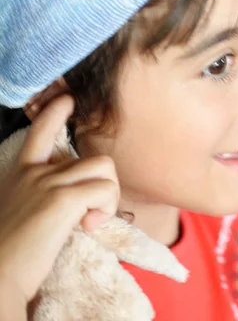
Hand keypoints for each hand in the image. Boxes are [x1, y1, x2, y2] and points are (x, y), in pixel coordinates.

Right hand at [0, 96, 119, 303]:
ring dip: (109, 196)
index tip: (67, 100)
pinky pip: (105, 190)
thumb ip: (46, 196)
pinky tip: (88, 227)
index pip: (40, 133)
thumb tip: (81, 199)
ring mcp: (47, 182)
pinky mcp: (61, 198)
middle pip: (95, 159)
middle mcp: (34, 172)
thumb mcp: (25, 212)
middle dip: (105, 186)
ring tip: (91, 219)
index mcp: (21, 174)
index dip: (55, 113)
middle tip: (91, 214)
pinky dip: (106, 210)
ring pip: (105, 169)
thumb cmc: (14, 252)